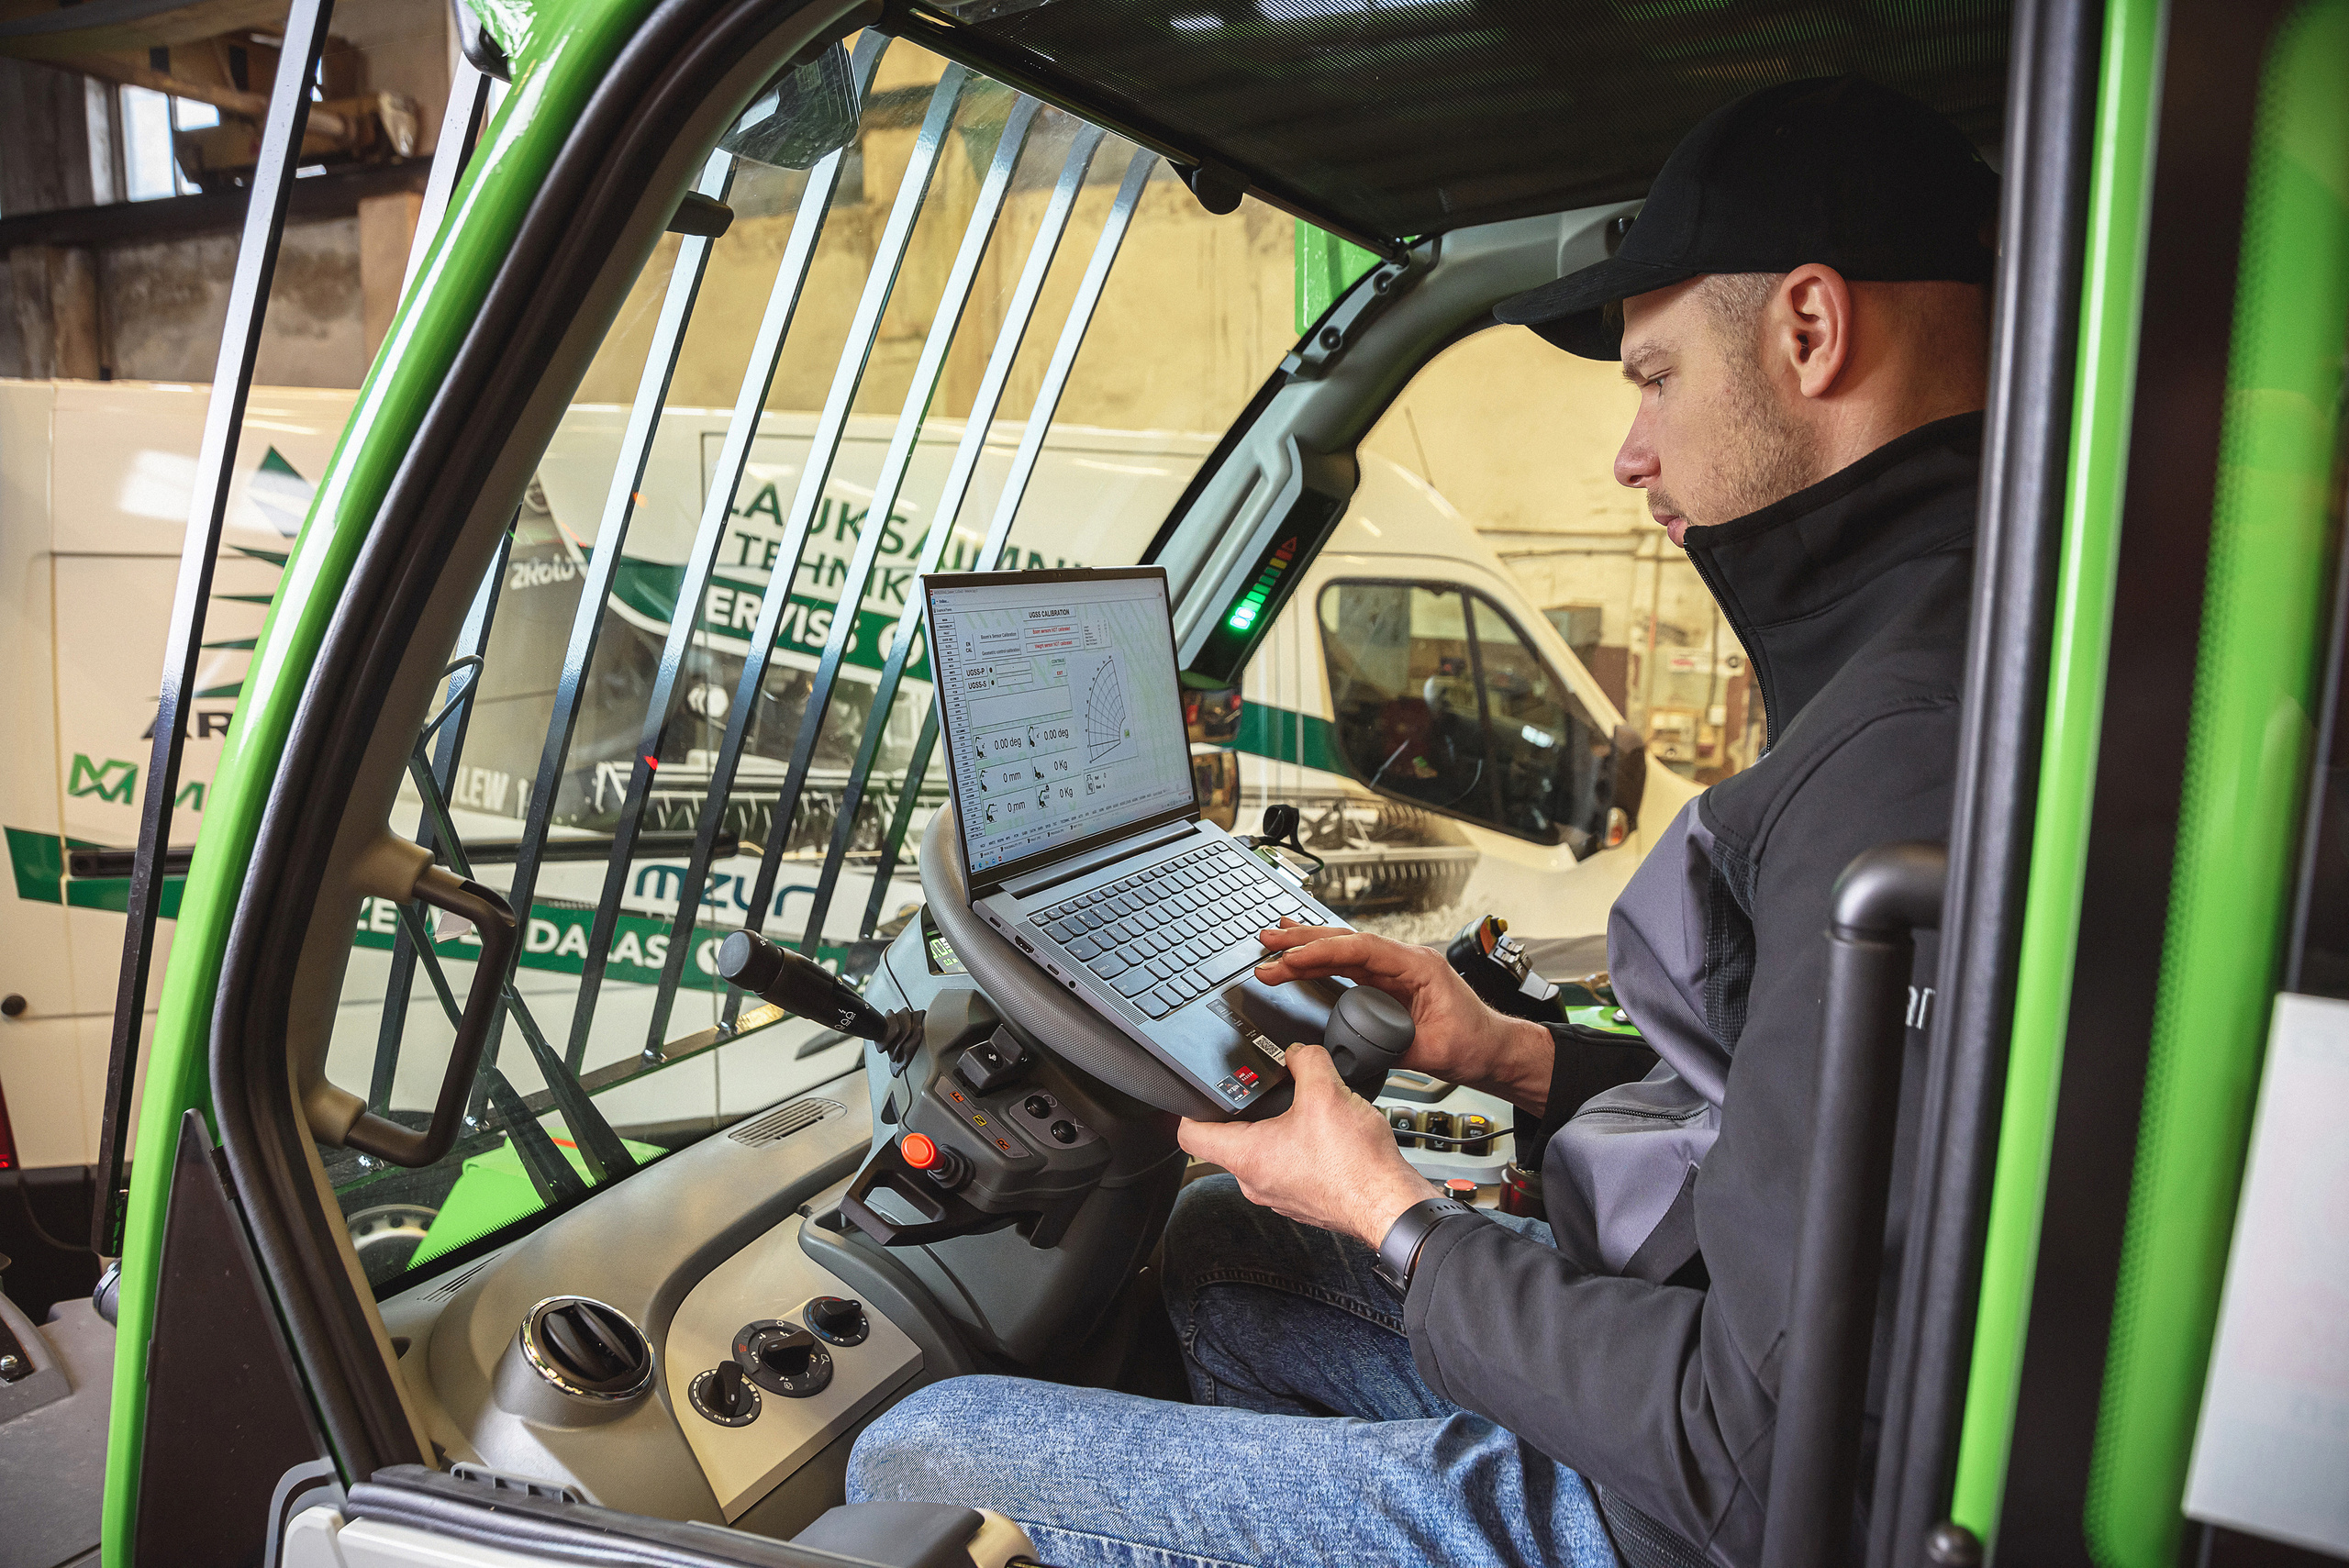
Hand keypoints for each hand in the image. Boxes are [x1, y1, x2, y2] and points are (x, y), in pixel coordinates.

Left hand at [1177, 1043, 1431, 1247]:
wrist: (1392, 1205)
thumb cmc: (1356, 1164)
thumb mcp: (1327, 1092)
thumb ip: (1306, 1060)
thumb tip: (1299, 1051)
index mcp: (1247, 1156)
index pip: (1189, 1135)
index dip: (1187, 1108)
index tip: (1195, 1093)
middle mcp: (1256, 1181)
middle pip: (1229, 1140)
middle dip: (1245, 1111)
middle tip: (1265, 1089)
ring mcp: (1280, 1194)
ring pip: (1263, 1154)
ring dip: (1278, 1128)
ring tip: (1303, 1108)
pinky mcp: (1304, 1198)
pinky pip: (1289, 1167)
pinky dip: (1300, 1148)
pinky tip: (1326, 1133)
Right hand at [1250, 921, 1554, 1112]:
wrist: (1495, 1049)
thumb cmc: (1475, 1044)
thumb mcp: (1432, 1050)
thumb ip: (1391, 1045)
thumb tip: (1351, 1047)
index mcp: (1418, 966)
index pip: (1361, 950)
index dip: (1322, 951)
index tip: (1291, 958)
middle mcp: (1404, 960)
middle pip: (1346, 942)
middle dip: (1303, 940)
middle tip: (1268, 941)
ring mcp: (1395, 970)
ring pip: (1343, 951)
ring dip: (1307, 947)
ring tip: (1272, 942)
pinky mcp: (1388, 983)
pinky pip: (1348, 967)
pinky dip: (1321, 962)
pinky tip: (1300, 959)